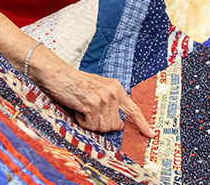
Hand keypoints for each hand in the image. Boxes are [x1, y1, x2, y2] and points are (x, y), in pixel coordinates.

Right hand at [35, 60, 154, 136]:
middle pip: (115, 125)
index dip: (141, 123)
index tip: (149, 133)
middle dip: (101, 124)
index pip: (133, 108)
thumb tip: (118, 124)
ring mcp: (104, 99)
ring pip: (102, 127)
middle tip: (89, 113)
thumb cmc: (75, 83)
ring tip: (82, 109)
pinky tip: (78, 110)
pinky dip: (83, 122)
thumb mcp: (98, 88)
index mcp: (116, 88)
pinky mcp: (93, 105)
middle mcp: (113, 93)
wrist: (59, 75)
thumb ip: (110, 102)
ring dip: (90, 123)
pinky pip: (91, 125)